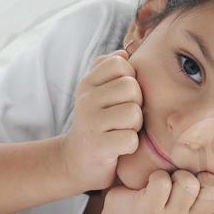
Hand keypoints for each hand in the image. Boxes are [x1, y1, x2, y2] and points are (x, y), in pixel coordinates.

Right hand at [63, 51, 141, 190]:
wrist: (78, 162)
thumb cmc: (98, 124)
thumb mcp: (98, 93)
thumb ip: (109, 70)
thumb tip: (125, 52)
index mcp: (88, 83)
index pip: (121, 64)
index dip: (130, 80)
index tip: (121, 97)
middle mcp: (85, 100)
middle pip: (131, 87)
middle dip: (135, 104)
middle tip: (123, 118)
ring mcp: (90, 123)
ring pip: (133, 113)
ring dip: (134, 127)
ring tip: (121, 131)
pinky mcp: (98, 147)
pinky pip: (130, 139)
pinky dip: (130, 146)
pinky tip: (119, 148)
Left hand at [99, 170, 213, 213]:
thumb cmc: (167, 202)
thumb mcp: (195, 203)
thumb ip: (213, 189)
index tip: (207, 186)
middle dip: (203, 178)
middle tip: (188, 182)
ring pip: (188, 184)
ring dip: (178, 175)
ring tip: (170, 183)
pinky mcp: (149, 210)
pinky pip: (162, 182)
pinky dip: (157, 176)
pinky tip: (152, 184)